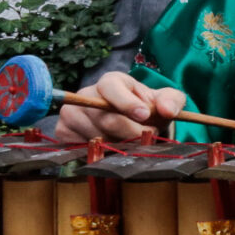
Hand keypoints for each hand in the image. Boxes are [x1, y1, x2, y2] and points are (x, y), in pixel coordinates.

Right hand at [51, 74, 189, 143]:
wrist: (131, 124)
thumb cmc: (147, 109)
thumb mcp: (166, 101)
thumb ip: (171, 101)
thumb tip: (166, 110)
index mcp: (111, 81)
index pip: (111, 87)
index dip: (127, 102)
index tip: (145, 115)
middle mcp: (86, 94)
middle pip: (105, 117)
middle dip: (131, 131)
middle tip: (147, 138)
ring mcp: (71, 113)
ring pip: (95, 136)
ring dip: (118, 144)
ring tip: (130, 141)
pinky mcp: (63, 132)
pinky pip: (82, 147)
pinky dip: (101, 152)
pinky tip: (112, 147)